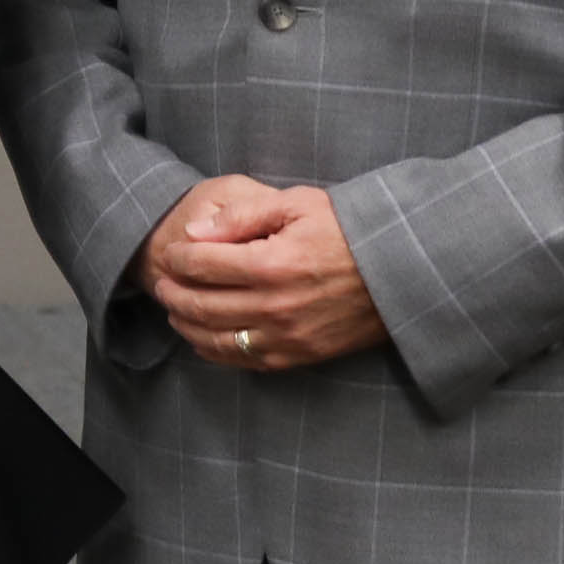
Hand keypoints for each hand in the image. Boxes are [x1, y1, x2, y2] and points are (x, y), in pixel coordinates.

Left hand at [144, 180, 388, 369]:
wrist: (400, 271)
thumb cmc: (348, 230)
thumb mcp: (297, 204)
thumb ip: (242, 214)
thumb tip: (195, 232)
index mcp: (272, 263)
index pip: (201, 264)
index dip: (178, 258)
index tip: (173, 252)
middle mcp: (274, 305)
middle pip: (200, 305)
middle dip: (172, 292)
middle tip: (163, 281)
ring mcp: (286, 336)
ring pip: (214, 338)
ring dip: (185, 324)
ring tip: (175, 309)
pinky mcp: (298, 356)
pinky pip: (242, 360)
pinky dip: (213, 350)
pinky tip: (202, 337)